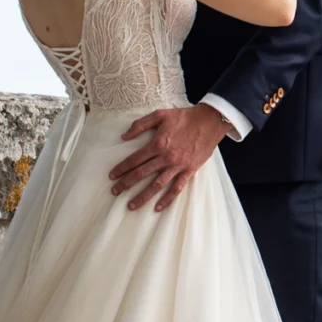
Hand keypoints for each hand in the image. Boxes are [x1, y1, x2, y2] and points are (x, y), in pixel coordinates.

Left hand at [109, 105, 231, 211]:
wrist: (209, 122)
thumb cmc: (184, 117)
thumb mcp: (160, 115)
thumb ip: (141, 125)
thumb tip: (124, 136)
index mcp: (157, 143)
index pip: (134, 159)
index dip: (122, 168)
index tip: (112, 176)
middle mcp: (165, 157)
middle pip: (141, 174)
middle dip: (126, 184)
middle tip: (115, 192)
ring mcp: (177, 166)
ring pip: (157, 185)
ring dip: (143, 196)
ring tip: (131, 205)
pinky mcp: (189, 171)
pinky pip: (177, 188)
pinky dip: (167, 199)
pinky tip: (158, 207)